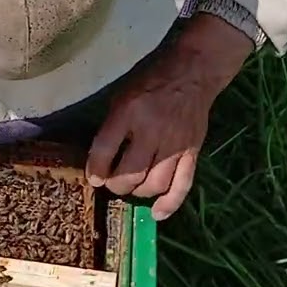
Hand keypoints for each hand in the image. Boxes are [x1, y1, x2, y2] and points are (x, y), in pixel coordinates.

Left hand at [86, 13, 252, 219]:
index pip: (105, 149)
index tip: (93, 177)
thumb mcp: (122, 95)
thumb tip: (100, 159)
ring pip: (154, 184)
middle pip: (130, 173)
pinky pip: (182, 184)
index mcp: (129, 112)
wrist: (193, 72)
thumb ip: (112, 126)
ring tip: (131, 188)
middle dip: (116, 185)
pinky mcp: (193, 152)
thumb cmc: (151, 81)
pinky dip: (169, 204)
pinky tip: (157, 214)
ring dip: (138, 193)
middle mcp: (152, 130)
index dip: (95, 169)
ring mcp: (176, 143)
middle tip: (112, 183)